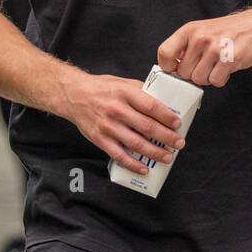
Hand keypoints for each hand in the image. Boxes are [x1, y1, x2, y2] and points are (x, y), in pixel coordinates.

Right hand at [55, 72, 182, 174]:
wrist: (72, 95)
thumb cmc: (100, 88)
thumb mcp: (122, 82)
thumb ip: (141, 91)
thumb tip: (163, 102)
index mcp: (125, 93)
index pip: (151, 106)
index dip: (167, 116)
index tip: (178, 124)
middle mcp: (117, 109)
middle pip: (147, 127)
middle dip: (166, 137)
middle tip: (179, 143)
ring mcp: (108, 126)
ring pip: (136, 143)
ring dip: (154, 152)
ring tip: (167, 157)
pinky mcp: (100, 139)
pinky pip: (119, 155)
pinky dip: (133, 164)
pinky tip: (144, 168)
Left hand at [156, 7, 251, 87]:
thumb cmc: (226, 32)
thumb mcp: (200, 31)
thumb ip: (184, 46)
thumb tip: (170, 67)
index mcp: (189, 30)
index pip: (165, 53)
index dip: (168, 66)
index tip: (176, 68)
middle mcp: (199, 38)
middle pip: (183, 73)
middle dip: (194, 73)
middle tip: (206, 64)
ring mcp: (214, 49)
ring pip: (199, 79)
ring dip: (208, 77)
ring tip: (217, 64)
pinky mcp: (228, 60)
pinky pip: (215, 81)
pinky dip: (221, 79)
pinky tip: (226, 67)